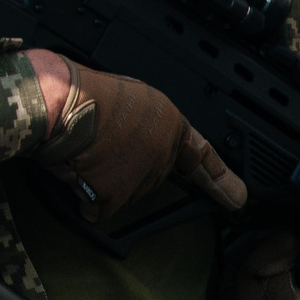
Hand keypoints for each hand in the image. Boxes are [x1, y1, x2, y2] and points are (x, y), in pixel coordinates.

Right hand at [33, 63, 245, 227]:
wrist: (61, 101)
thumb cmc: (85, 90)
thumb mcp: (129, 94)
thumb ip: (143, 122)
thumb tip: (132, 139)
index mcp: (169, 123)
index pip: (202, 157)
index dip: (221, 180)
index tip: (238, 199)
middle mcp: (162, 153)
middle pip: (148, 177)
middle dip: (124, 168)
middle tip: (99, 144)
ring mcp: (141, 178)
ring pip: (122, 193)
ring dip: (101, 181)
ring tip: (82, 150)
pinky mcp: (116, 196)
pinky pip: (98, 208)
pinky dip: (83, 197)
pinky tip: (75, 171)